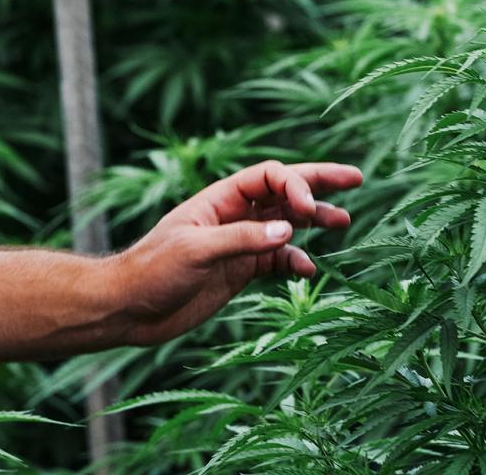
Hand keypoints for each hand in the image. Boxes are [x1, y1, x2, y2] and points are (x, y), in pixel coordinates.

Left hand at [110, 160, 362, 345]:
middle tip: (355, 178)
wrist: (130, 308)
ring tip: (344, 220)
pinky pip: (276, 259)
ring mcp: (237, 243)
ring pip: (284, 224)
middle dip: (317, 184)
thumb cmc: (152, 271)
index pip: (267, 176)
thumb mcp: (195, 251)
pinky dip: (295, 261)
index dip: (294, 184)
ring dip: (313, 220)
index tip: (308, 210)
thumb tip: (289, 229)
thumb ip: (242, 239)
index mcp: (218, 200)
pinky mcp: (238, 271)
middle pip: (282, 191)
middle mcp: (231, 216)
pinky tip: (309, 270)